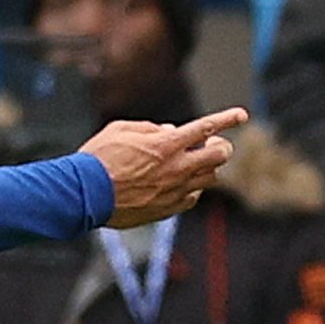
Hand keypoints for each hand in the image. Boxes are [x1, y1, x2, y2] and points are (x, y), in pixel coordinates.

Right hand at [87, 108, 243, 227]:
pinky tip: (177, 185)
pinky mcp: (168, 208)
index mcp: (166, 144)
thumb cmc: (97, 159)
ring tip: (190, 164)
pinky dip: (190, 188)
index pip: (207, 126)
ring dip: (204, 167)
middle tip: (211, 144)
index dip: (228, 118)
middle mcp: (177, 167)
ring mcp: (175, 189)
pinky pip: (192, 197)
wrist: (83, 194)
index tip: (242, 114)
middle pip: (220, 155)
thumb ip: (149, 128)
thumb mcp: (119, 130)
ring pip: (210, 177)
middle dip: (220, 146)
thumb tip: (168, 131)